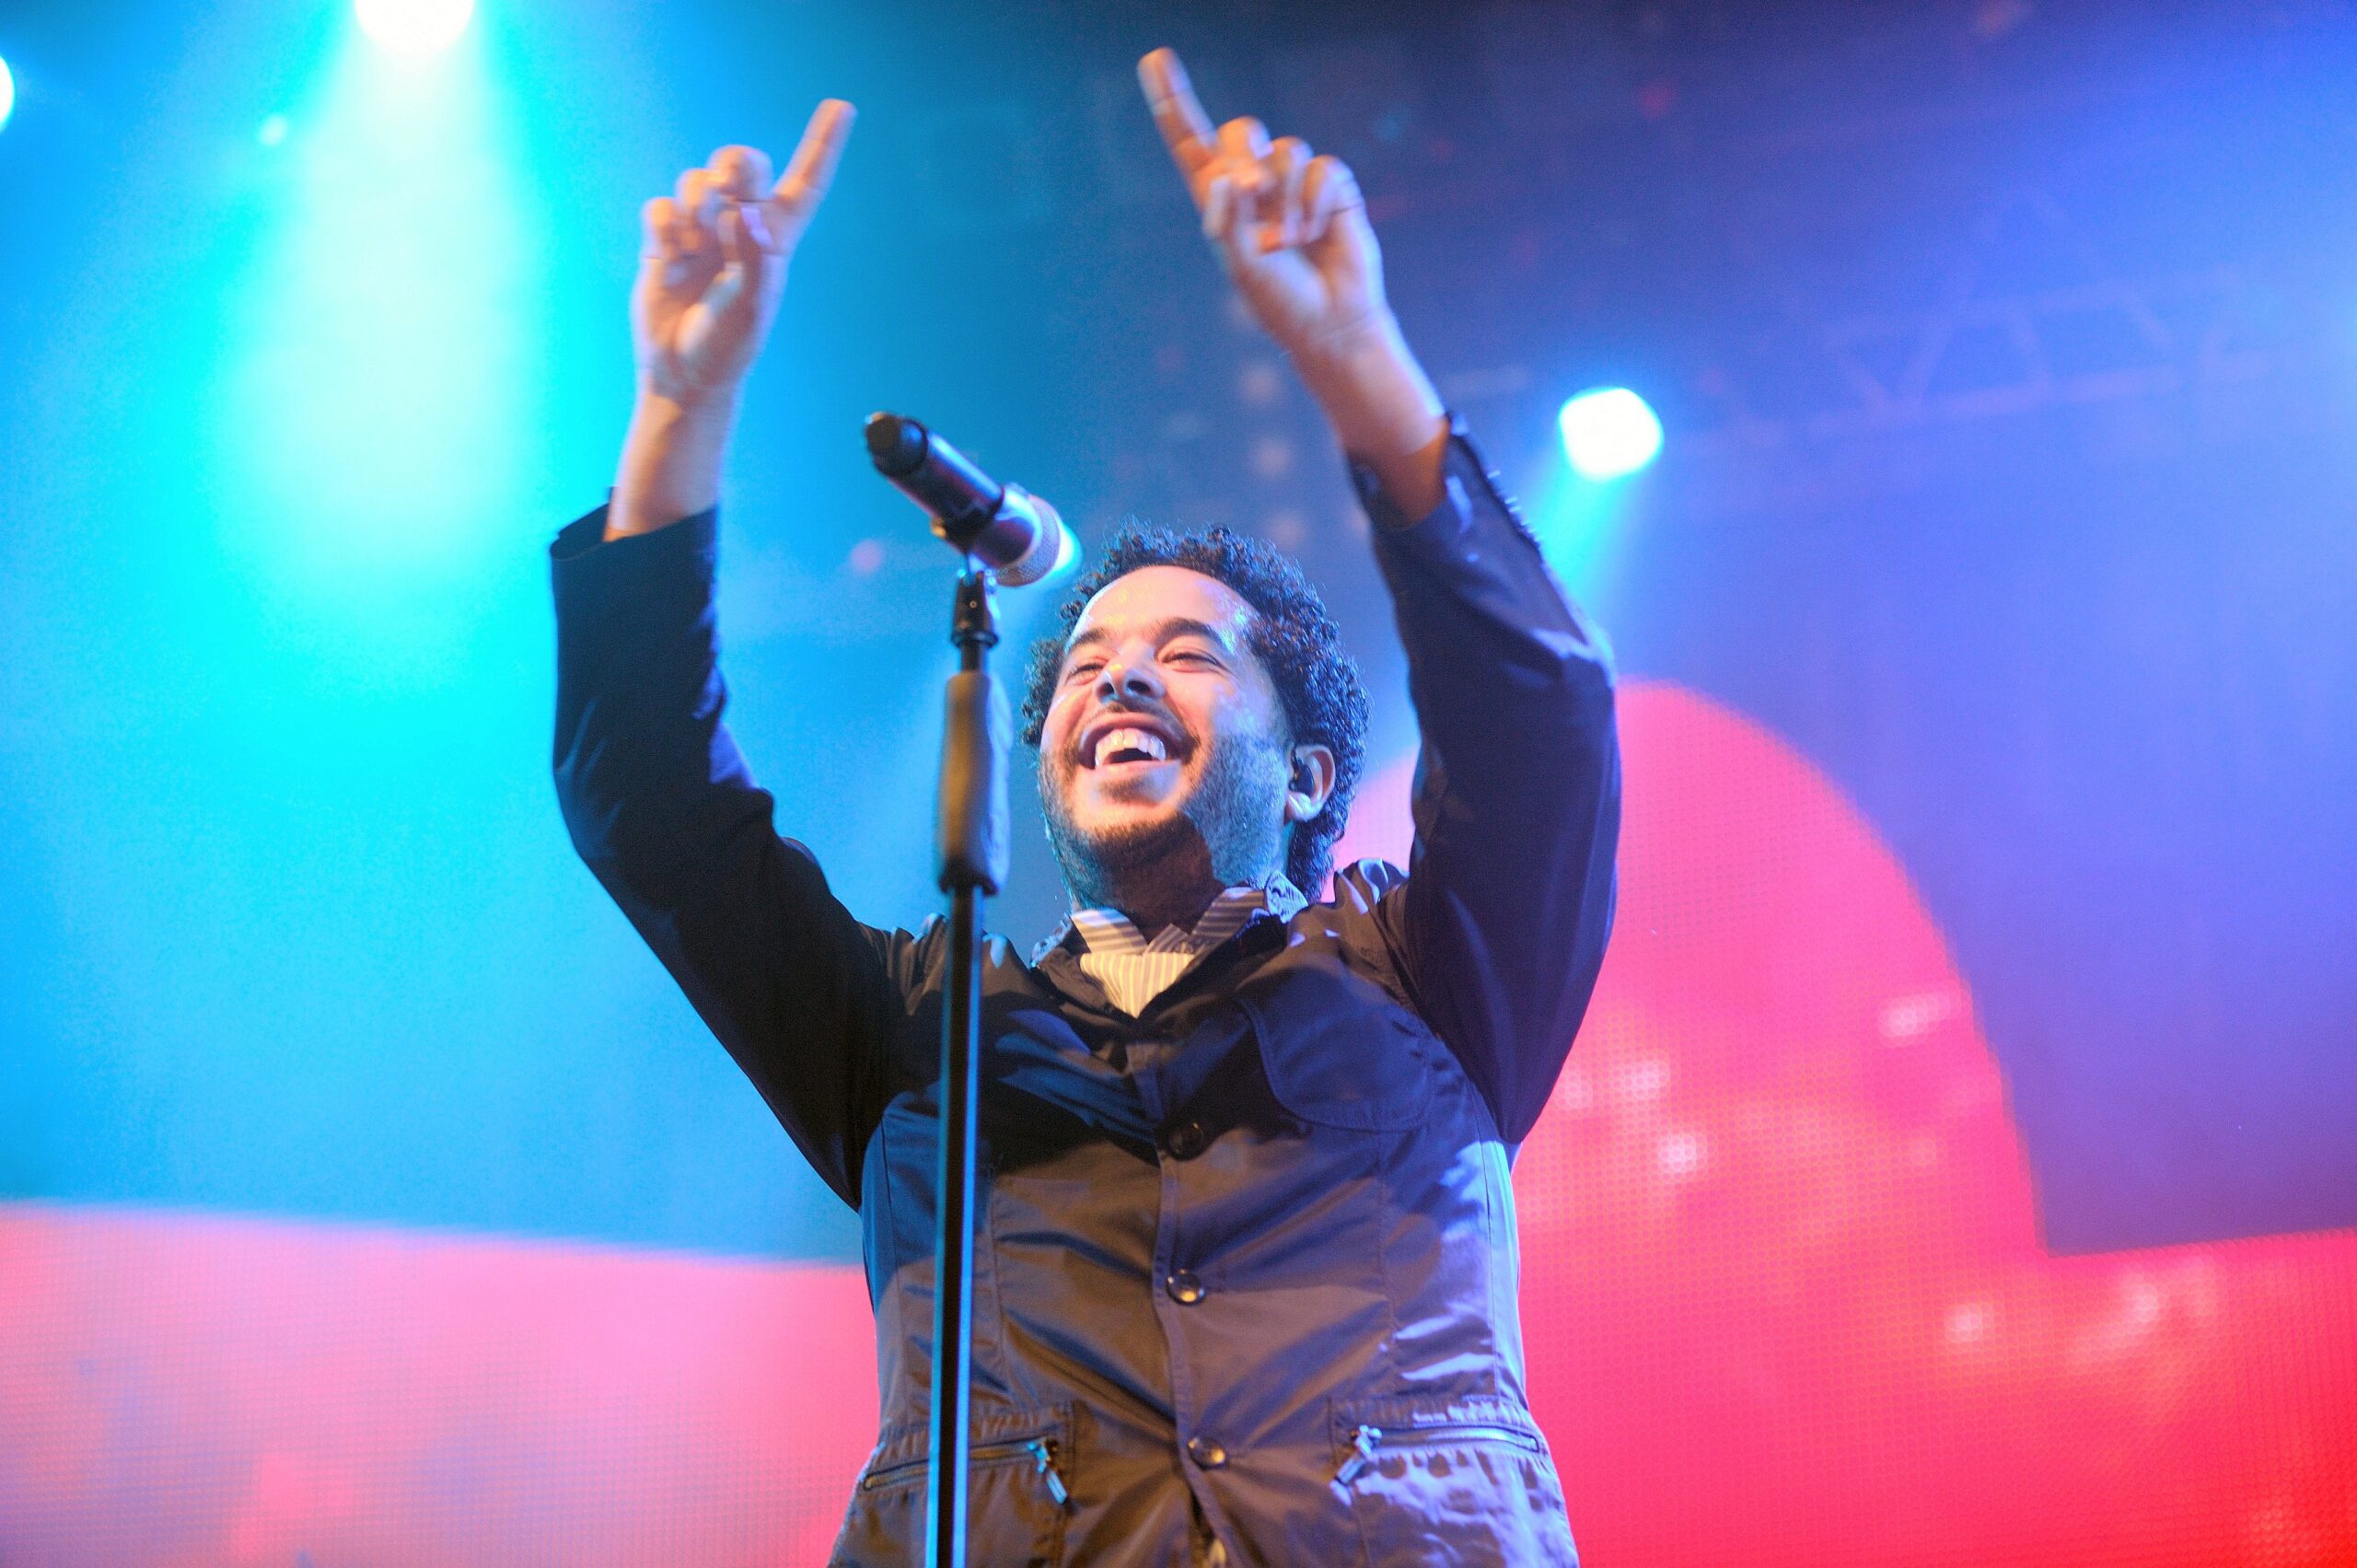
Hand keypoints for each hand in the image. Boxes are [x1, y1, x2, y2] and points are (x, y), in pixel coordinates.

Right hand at [632, 100, 855, 409]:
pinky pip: (660, 207)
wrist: (683, 374)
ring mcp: (701, 232)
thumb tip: (746, 213)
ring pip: (697, 181)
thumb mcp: (751, 309)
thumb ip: (754, 260)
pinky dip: (663, 223)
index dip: (824, 145)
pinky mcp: (664, 241)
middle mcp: (742, 228)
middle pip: (743, 164)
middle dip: (735, 164)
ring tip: (694, 240)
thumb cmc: (728, 348)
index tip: (843, 107)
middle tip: (728, 187)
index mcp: (777, 240)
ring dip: (696, 201)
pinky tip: (669, 250)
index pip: (806, 184)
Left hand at [1138, 50, 1381, 363]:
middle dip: (1245, 151)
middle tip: (1253, 191)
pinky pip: (1322, 169)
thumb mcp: (1241, 266)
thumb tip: (1230, 176)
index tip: (1154, 59)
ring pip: (1287, 148)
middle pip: (1242, 130)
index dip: (1172, 101)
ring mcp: (1294, 183)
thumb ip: (1228, 220)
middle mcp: (1255, 184)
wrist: (1331, 322)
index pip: (1191, 142)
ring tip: (1289, 240)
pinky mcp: (1332, 187)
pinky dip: (1315, 203)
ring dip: (1285, 198)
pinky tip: (1316, 233)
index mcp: (1220, 200)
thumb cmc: (1280, 301)